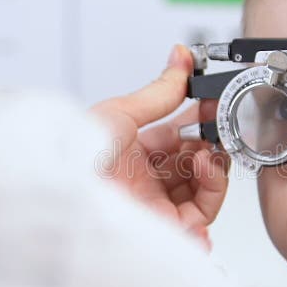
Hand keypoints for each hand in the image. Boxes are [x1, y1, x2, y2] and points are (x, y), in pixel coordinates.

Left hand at [91, 45, 229, 249]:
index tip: (216, 105)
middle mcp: (145, 182)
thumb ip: (159, 91)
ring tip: (207, 150)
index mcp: (132, 154)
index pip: (178, 138)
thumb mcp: (121, 113)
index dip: (201, 122)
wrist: (67, 192)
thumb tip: (181, 59)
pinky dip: (213, 191)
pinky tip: (205, 170)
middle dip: (213, 145)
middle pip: (195, 165)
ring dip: (214, 167)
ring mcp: (156, 205)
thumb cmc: (78, 154)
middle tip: (220, 128)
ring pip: (204, 190)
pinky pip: (202, 216)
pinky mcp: (165, 227)